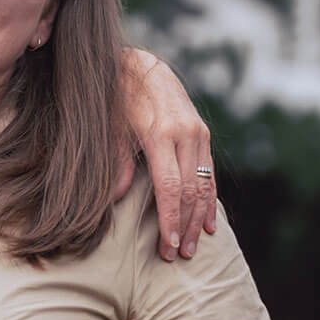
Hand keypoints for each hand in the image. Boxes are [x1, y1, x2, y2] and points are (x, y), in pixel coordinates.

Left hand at [116, 49, 215, 260]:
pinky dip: (209, 200)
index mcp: (161, 134)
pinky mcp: (203, 134)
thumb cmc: (116, 98)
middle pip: (191, 191)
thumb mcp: (110, 127)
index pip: (170, 187)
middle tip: (177, 255)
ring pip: (205, 185)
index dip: (170, 219)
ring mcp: (199, 134)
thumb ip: (116, 162)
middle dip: (184, 225)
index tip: (168, 244)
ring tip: (192, 246)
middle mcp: (186, 134)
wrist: (141, 64)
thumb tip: (114, 200)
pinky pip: (210, 174)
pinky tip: (208, 223)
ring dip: (199, 219)